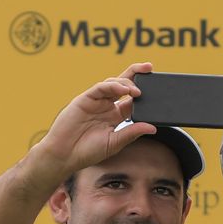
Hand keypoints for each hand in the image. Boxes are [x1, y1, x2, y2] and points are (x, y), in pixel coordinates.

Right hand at [35, 63, 156, 176]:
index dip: (144, 93)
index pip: (132, 99)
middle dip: (137, 74)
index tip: (158, 89)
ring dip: (127, 82)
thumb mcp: (114, 143)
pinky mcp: (85, 99)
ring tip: (137, 91)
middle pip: (124, 84)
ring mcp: (95, 100)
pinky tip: (123, 90)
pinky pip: (100, 87)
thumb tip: (153, 127)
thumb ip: (132, 133)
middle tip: (150, 68)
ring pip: (113, 83)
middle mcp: (106, 105)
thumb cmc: (87, 151)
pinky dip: (112, 86)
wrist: (64, 155)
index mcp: (115, 115)